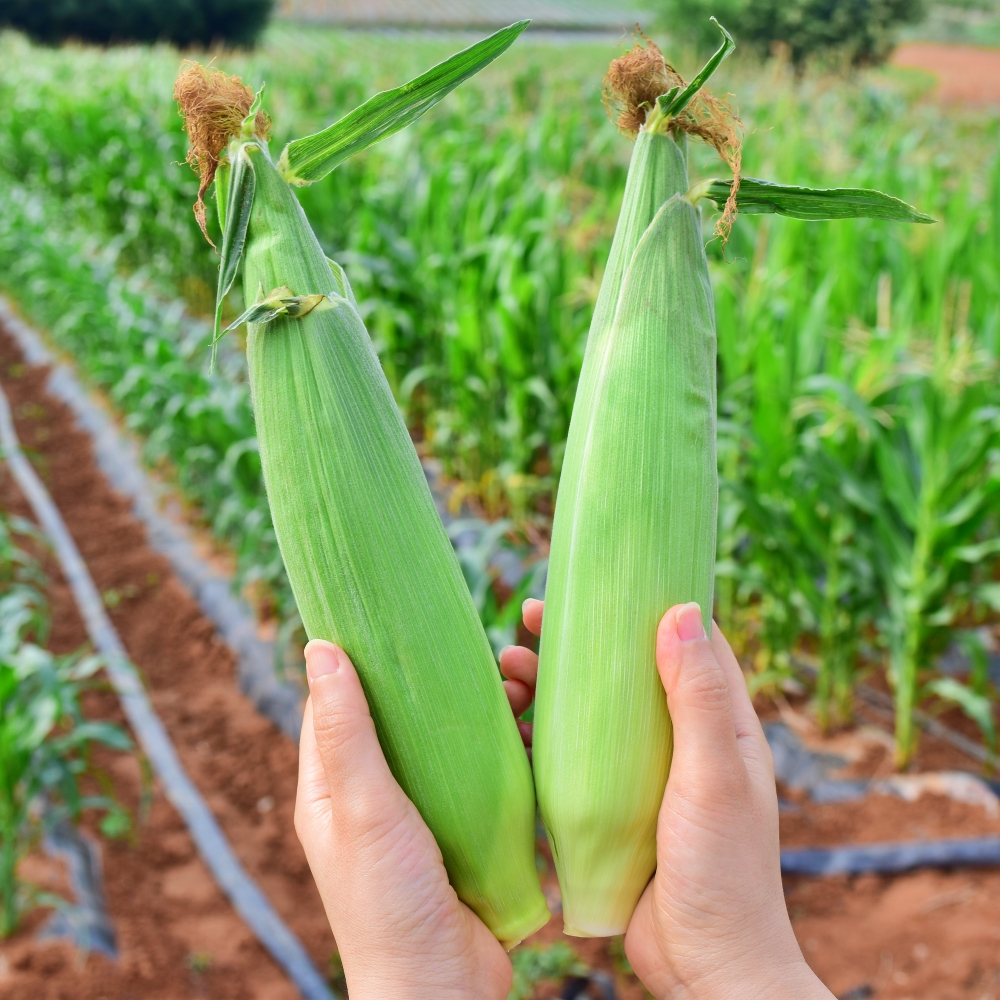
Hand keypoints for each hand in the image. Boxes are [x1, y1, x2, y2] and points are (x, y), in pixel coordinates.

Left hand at [294, 640, 511, 999]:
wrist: (444, 991)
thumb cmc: (389, 904)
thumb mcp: (363, 808)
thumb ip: (347, 731)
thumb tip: (320, 648)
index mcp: (334, 787)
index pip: (339, 703)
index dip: (363, 658)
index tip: (396, 617)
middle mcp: (375, 796)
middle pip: (404, 716)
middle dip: (440, 678)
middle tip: (486, 649)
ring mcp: (424, 814)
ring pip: (450, 741)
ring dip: (484, 707)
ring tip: (521, 680)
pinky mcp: (469, 831)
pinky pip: (487, 773)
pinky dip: (509, 745)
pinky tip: (536, 724)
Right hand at [501, 600, 832, 999]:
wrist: (705, 967)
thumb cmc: (723, 870)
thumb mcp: (712, 776)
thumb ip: (697, 697)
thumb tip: (681, 609)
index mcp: (720, 724)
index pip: (688, 643)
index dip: (648, 603)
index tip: (604, 577)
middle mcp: (682, 741)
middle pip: (625, 671)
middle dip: (580, 642)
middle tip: (529, 618)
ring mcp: (644, 775)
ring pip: (591, 712)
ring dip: (550, 686)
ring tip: (505, 669)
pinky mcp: (611, 808)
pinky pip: (569, 758)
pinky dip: (538, 735)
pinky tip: (507, 725)